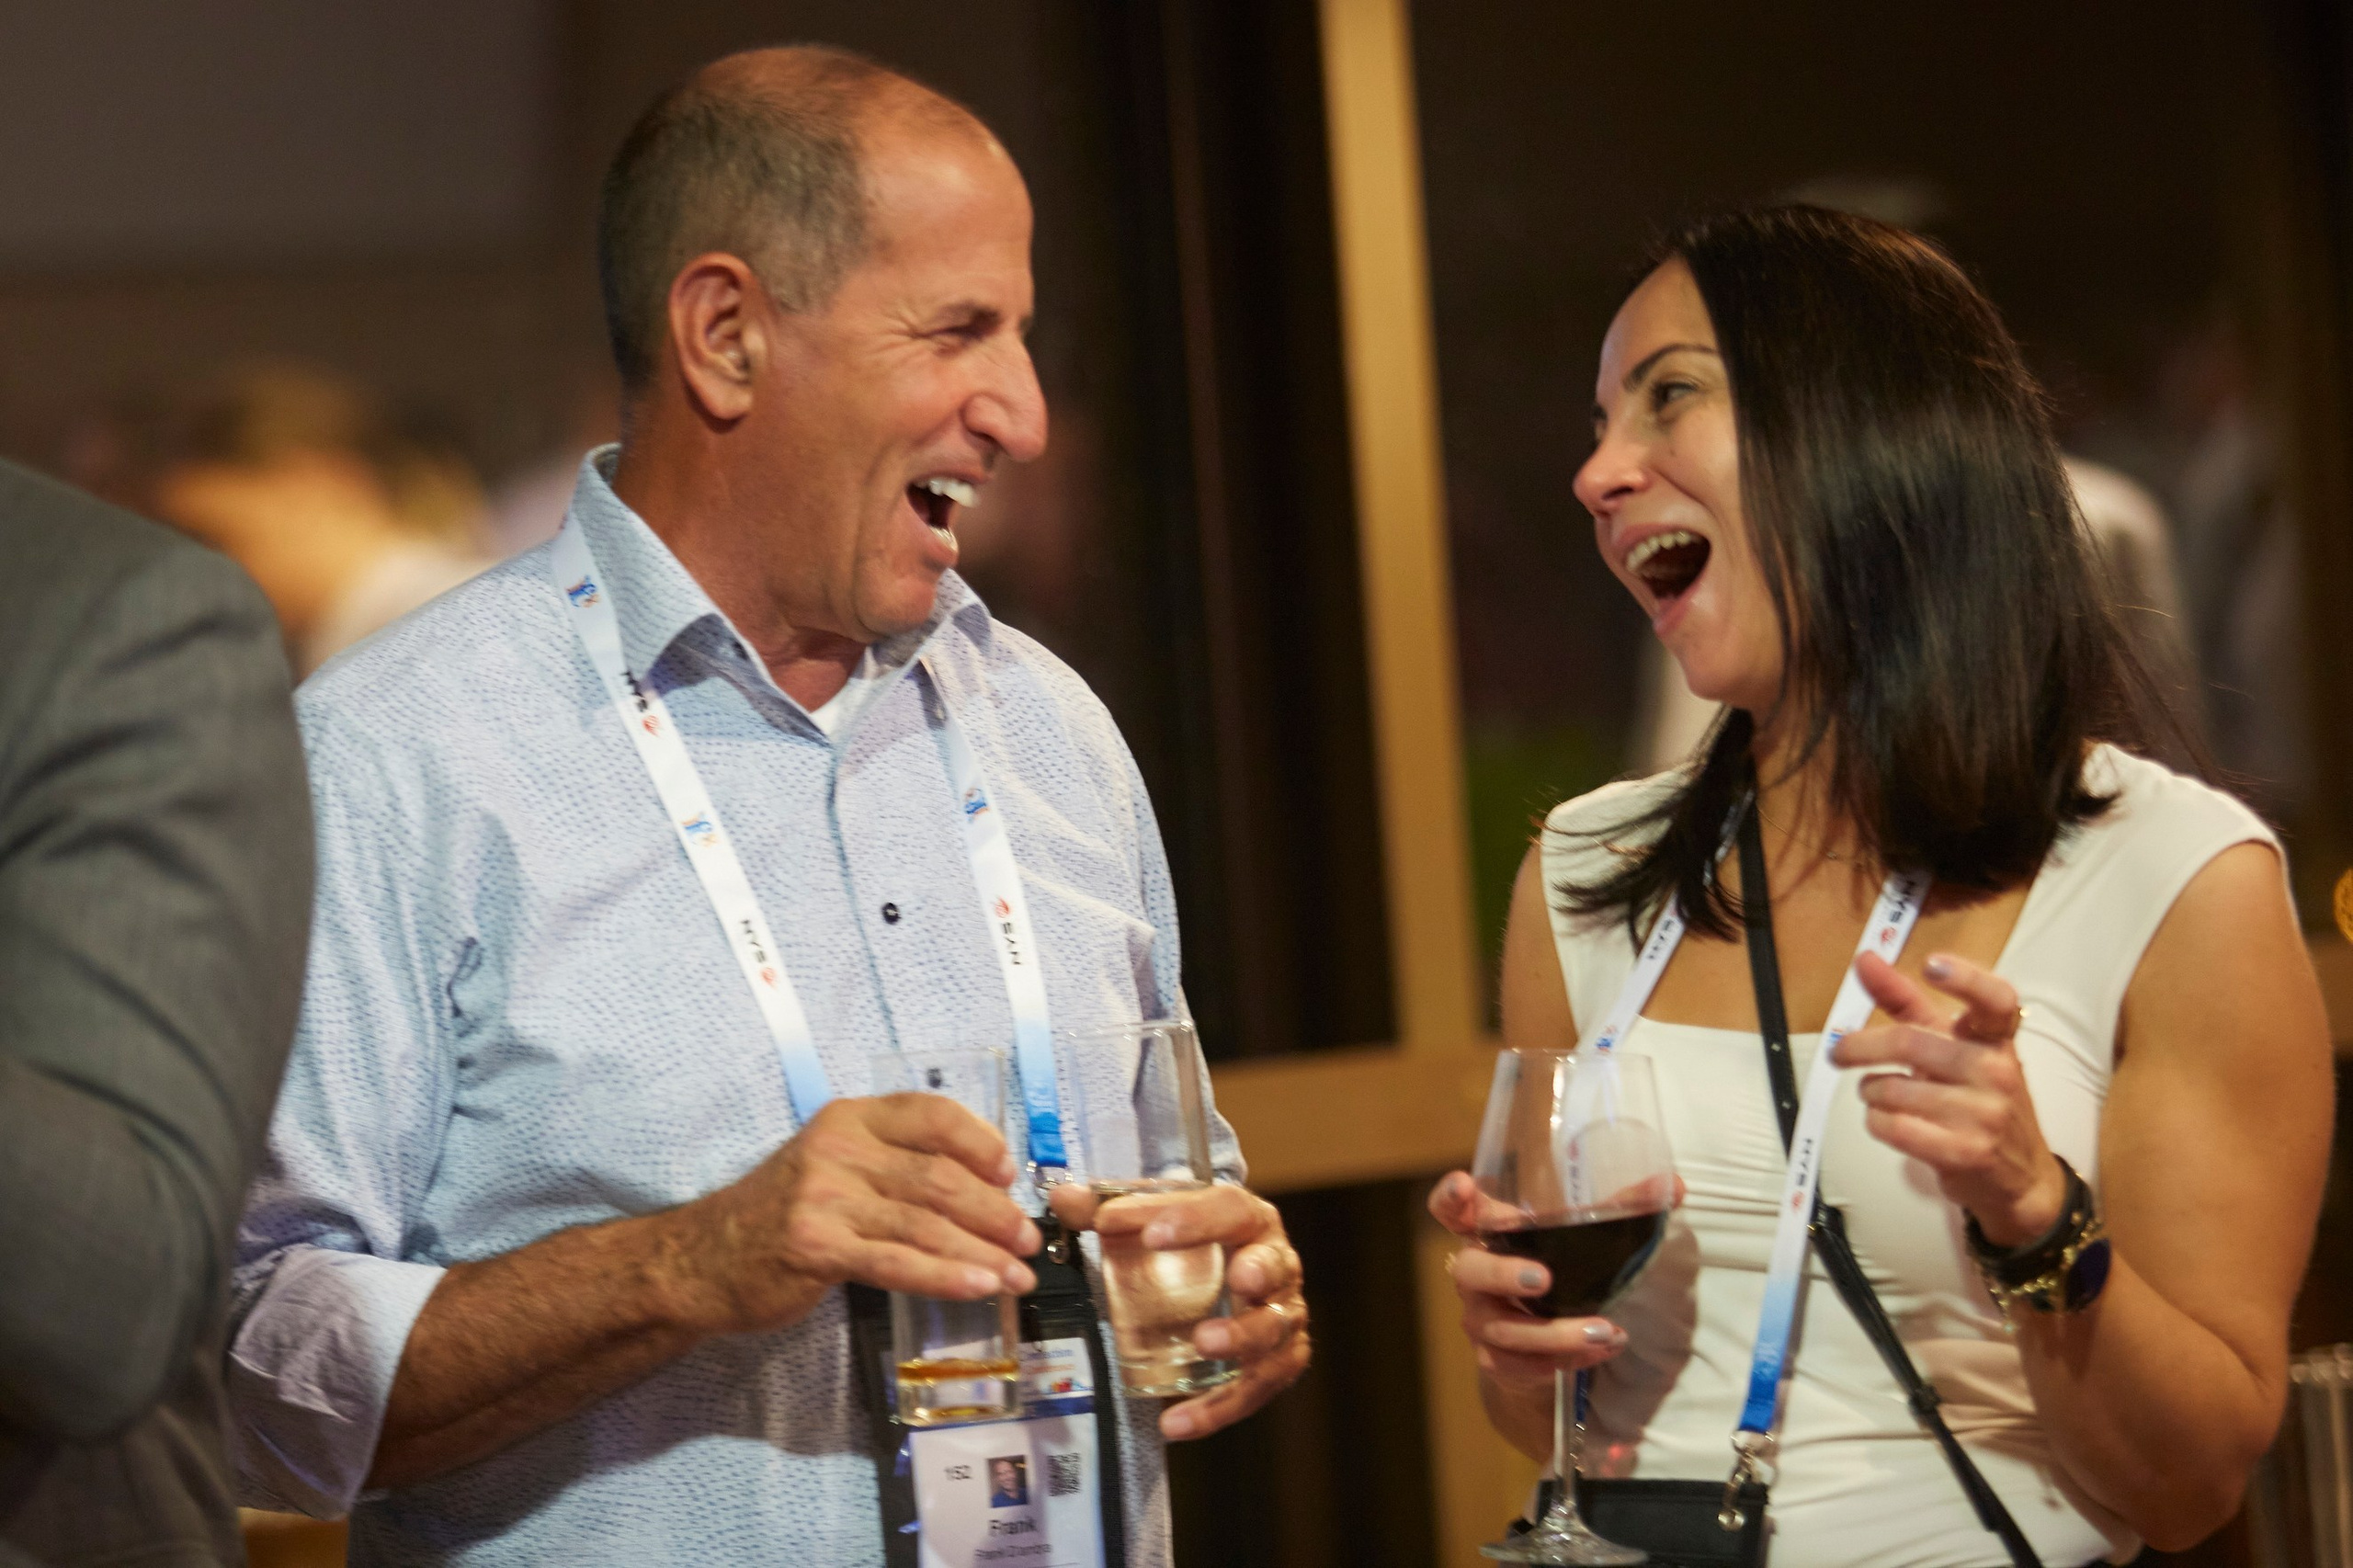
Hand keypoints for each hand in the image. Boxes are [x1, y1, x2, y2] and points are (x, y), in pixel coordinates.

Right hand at [661, 1094, 1041, 1335]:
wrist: (702, 1260)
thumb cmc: (783, 1215)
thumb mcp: (835, 1165)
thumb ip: (895, 1164)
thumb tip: (985, 1186)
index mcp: (851, 1118)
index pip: (932, 1114)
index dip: (981, 1142)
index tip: (1011, 1174)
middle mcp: (839, 1147)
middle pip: (939, 1175)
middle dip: (995, 1211)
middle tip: (1029, 1240)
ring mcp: (825, 1196)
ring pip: (925, 1222)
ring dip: (982, 1251)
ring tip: (1018, 1274)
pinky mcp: (817, 1246)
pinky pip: (898, 1262)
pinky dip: (946, 1275)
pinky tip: (979, 1287)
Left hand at [1048, 1183, 1309, 1440]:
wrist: (1239, 1275)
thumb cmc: (1197, 1245)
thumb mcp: (1157, 1222)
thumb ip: (1107, 1210)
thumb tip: (1062, 1198)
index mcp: (1247, 1219)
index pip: (1229, 1209)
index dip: (1196, 1219)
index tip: (1153, 1234)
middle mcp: (1275, 1263)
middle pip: (1274, 1267)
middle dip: (1257, 1274)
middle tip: (1236, 1279)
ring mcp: (1282, 1315)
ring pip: (1274, 1331)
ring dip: (1242, 1339)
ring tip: (1202, 1346)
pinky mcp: (1279, 1361)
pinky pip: (1257, 1388)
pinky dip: (1219, 1408)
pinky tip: (1177, 1420)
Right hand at [1425, 1171, 1628, 1394]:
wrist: (1538, 1345)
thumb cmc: (1558, 1271)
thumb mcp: (1580, 1238)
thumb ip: (1622, 1210)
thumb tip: (1672, 1186)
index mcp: (1487, 1232)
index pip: (1450, 1209)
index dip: (1450, 1197)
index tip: (1465, 1185)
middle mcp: (1472, 1274)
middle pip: (1468, 1270)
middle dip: (1503, 1274)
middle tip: (1543, 1279)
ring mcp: (1480, 1319)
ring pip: (1502, 1328)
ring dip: (1553, 1332)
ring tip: (1605, 1330)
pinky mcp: (1495, 1359)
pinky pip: (1520, 1365)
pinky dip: (1562, 1360)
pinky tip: (1598, 1352)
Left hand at [1833, 951, 2066, 1246]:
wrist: (2021, 1177)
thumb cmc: (1978, 1101)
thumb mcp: (1953, 1047)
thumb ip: (1908, 1002)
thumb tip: (1865, 959)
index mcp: (1997, 1038)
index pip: (1995, 999)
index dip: (1965, 979)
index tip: (1931, 965)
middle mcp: (1997, 1070)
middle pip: (1910, 1043)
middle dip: (1860, 1047)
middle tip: (1840, 1052)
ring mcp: (1984, 1113)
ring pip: (1893, 1089)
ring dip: (1870, 1091)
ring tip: (1877, 1094)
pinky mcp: (1965, 1152)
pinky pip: (1893, 1126)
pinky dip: (1876, 1122)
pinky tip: (1885, 1120)